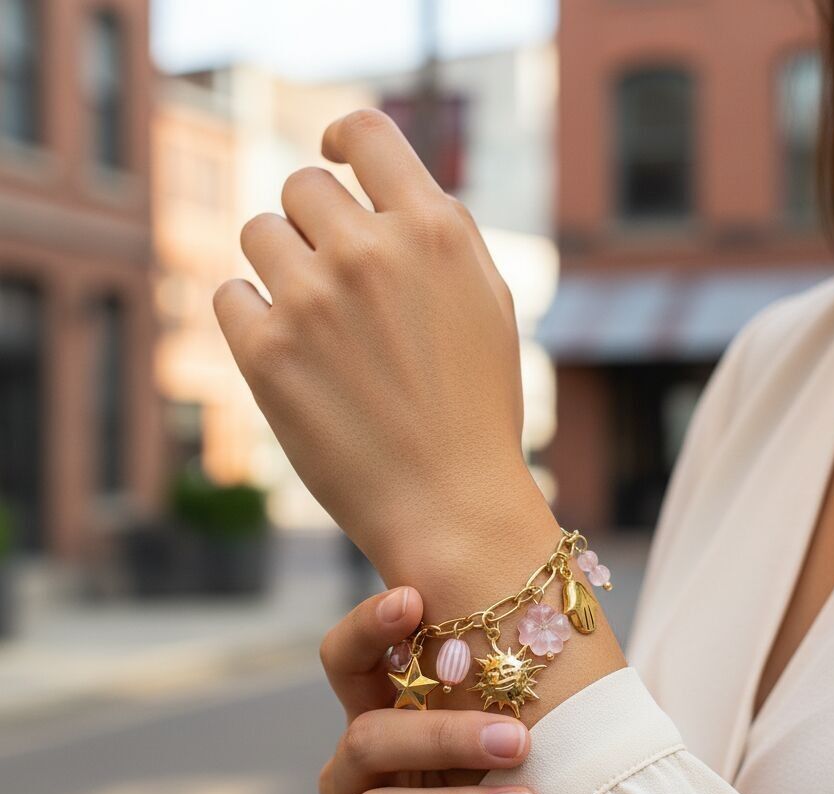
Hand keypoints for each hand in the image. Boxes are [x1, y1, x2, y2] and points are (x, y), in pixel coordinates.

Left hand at [213, 109, 541, 573]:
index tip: (333, 157)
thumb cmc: (477, 407)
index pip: (366, 134)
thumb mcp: (486, 303)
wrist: (451, 503)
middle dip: (314, 224)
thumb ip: (434, 233)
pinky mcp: (266, 353)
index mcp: (435, 231)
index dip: (342, 138)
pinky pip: (230, 295)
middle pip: (303, 186)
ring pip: (259, 233)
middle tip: (336, 280)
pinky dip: (252, 316)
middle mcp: (370, 252)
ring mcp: (313, 300)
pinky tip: (289, 353)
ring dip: (280, 266)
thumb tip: (375, 186)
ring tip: (315, 323)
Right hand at [318, 586, 538, 793]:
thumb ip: (500, 706)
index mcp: (380, 725)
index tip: (412, 599)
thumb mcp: (494, 754)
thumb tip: (557, 634)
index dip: (366, 628)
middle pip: (367, 738)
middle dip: (442, 736)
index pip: (347, 663)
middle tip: (517, 741)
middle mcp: (352, 777)